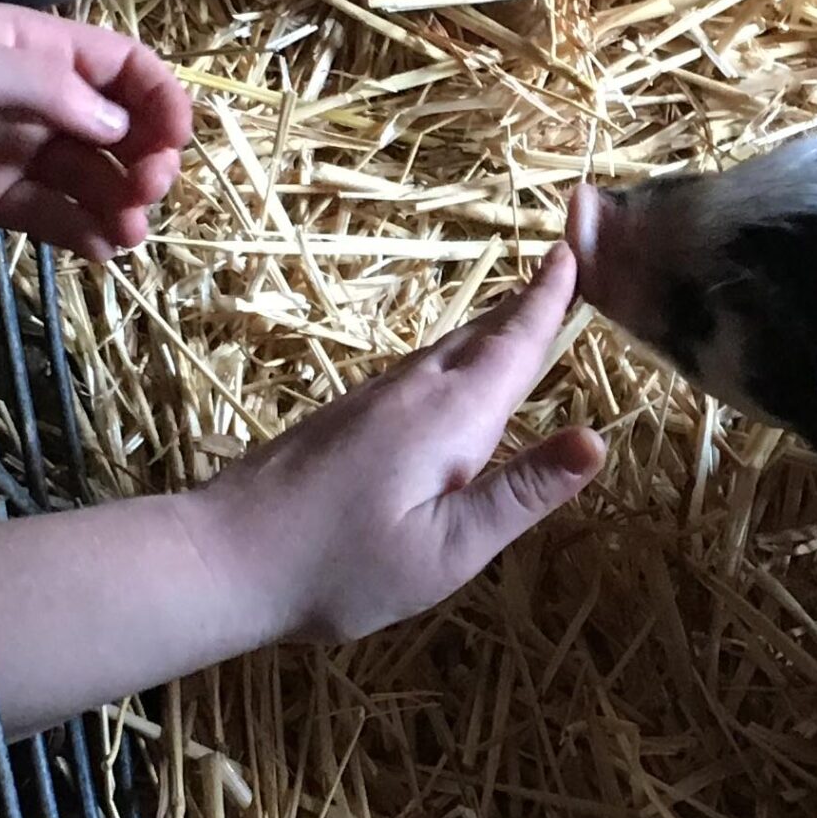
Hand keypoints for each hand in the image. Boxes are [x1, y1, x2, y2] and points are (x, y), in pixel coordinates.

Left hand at [0, 0, 191, 257]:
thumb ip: (51, 89)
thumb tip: (120, 129)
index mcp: (39, 50)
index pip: (125, 69)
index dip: (160, 101)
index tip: (175, 140)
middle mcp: (40, 102)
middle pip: (121, 132)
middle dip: (146, 160)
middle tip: (146, 190)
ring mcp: (16, 152)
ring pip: (92, 180)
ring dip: (121, 204)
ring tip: (128, 230)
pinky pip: (52, 216)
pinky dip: (84, 233)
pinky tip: (102, 247)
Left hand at [194, 247, 606, 644]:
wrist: (219, 559)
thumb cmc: (340, 568)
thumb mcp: (449, 549)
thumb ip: (522, 492)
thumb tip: (597, 439)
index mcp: (451, 417)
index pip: (515, 343)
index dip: (549, 299)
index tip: (574, 250)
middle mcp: (413, 391)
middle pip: (483, 335)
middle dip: (527, 302)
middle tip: (565, 268)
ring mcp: (372, 399)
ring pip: (448, 350)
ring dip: (492, 327)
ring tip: (525, 314)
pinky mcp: (345, 417)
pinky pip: (420, 371)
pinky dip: (457, 358)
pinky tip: (456, 379)